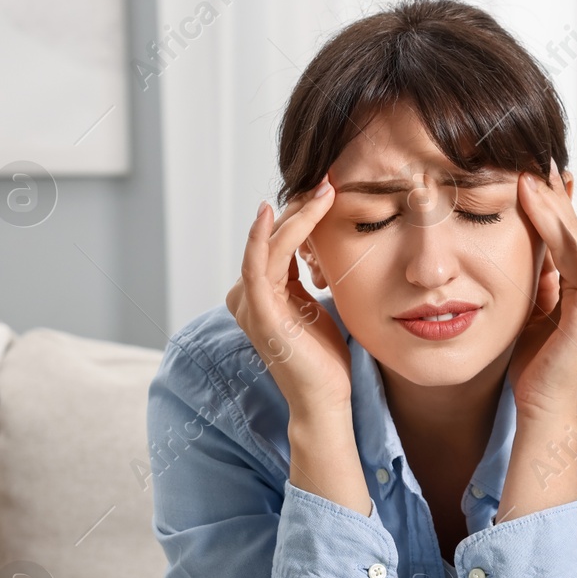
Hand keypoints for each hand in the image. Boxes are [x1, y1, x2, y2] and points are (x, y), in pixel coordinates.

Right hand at [225, 175, 352, 416]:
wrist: (324, 399)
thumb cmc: (323, 358)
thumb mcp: (315, 307)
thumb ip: (307, 279)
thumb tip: (318, 249)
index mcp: (261, 292)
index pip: (279, 242)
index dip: (301, 214)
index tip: (329, 189)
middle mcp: (248, 294)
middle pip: (272, 238)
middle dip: (299, 206)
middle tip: (328, 179)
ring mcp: (249, 303)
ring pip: (268, 245)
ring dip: (295, 214)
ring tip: (322, 189)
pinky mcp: (258, 312)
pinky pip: (258, 266)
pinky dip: (264, 236)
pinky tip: (273, 213)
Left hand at [506, 160, 576, 420]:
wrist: (541, 409)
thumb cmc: (534, 368)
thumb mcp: (529, 313)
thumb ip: (537, 284)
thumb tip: (534, 255)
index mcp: (574, 288)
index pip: (563, 236)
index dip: (551, 204)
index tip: (533, 172)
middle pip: (572, 232)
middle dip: (555, 196)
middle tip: (538, 159)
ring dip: (561, 208)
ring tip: (545, 175)